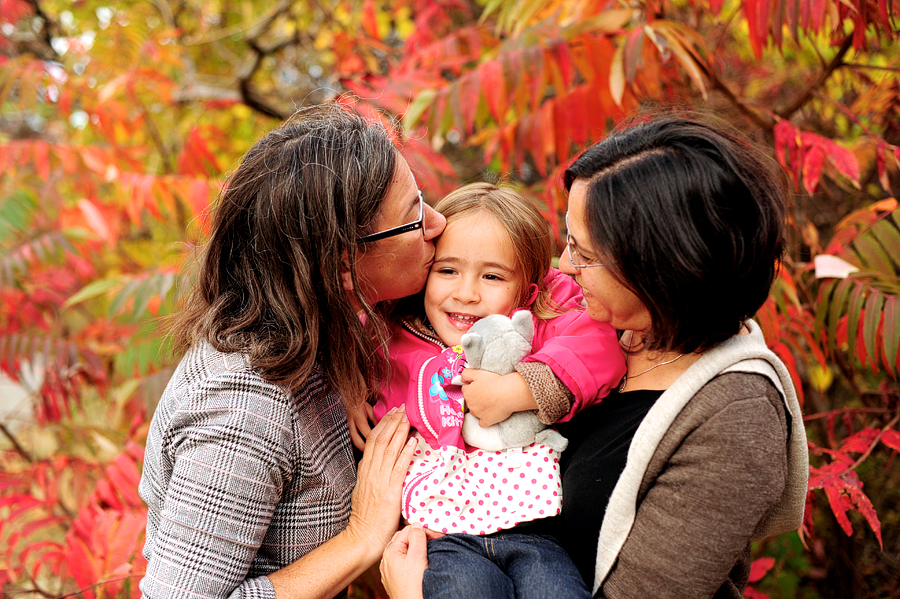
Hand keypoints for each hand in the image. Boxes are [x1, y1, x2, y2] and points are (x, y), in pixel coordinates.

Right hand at [346, 406, 417, 559]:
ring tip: (408, 418)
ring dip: (399, 432)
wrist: (364, 536)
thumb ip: (372, 474)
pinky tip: (413, 442)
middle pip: (380, 439)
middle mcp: (371, 472)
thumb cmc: (367, 516)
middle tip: (402, 408)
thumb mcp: (365, 489)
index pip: (372, 440)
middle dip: (392, 422)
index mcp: (365, 470)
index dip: (383, 424)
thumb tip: (382, 461)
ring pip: (389, 449)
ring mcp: (380, 480)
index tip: (392, 413)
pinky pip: (398, 468)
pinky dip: (406, 453)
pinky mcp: (390, 491)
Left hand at [380, 524, 428, 598]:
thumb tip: (417, 524)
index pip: (407, 530)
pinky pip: (403, 564)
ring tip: (428, 552)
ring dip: (416, 549)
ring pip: (404, 552)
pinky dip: (412, 560)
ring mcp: (389, 572)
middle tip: (434, 541)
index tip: (436, 536)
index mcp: (390, 552)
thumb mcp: (417, 557)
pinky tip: (420, 564)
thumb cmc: (414, 585)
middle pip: (404, 541)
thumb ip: (417, 537)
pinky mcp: (395, 580)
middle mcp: (386, 560)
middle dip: (419, 538)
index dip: (422, 531)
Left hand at [460, 369, 536, 426]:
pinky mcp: (486, 421)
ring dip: (480, 408)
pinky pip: (482, 422)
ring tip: (492, 401)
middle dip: (476, 397)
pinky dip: (485, 419)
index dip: (474, 386)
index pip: (466, 389)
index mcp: (468, 393)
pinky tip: (491, 413)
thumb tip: (462, 379)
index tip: (481, 386)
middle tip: (488, 393)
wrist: (509, 394)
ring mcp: (477, 414)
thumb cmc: (495, 382)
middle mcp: (470, 405)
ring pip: (475, 411)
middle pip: (470, 400)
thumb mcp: (478, 373)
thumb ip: (466, 374)